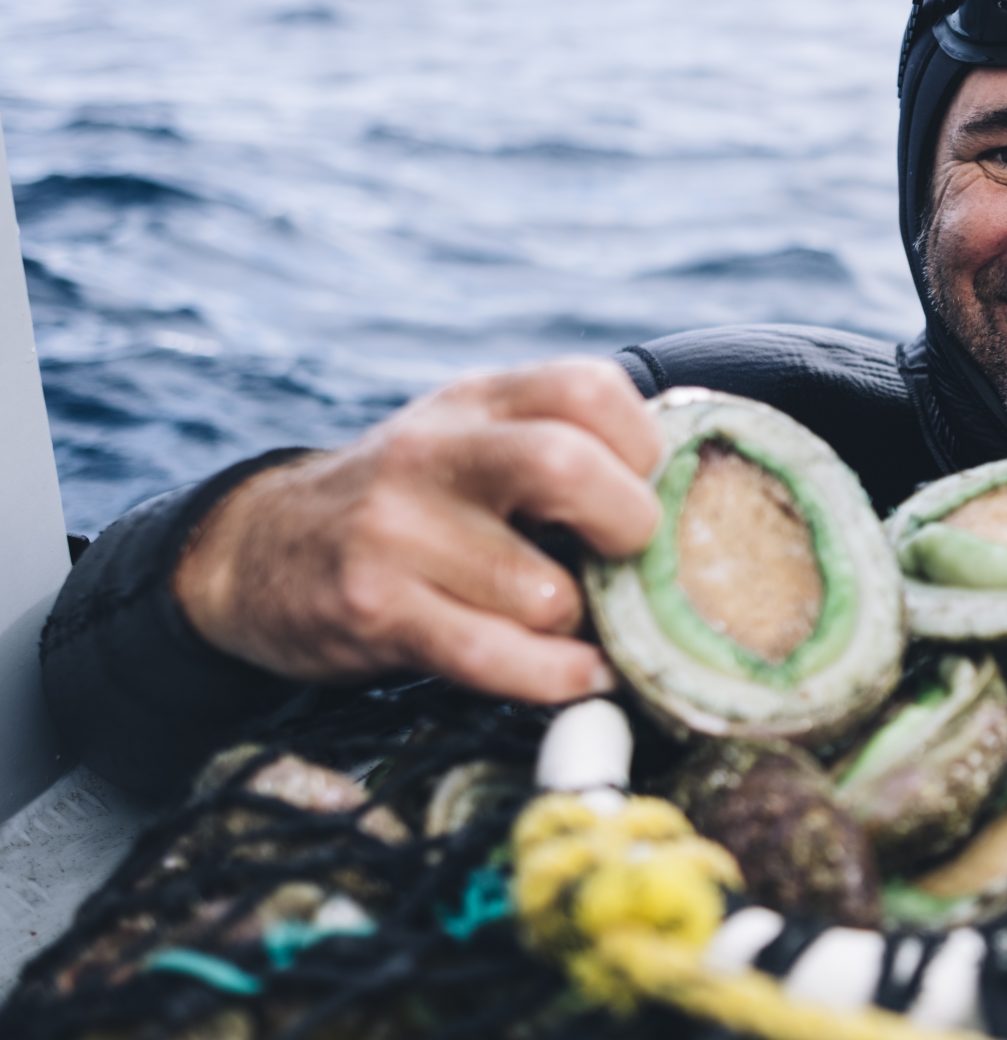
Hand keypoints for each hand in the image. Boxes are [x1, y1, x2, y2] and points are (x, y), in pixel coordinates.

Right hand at [174, 358, 660, 702]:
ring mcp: (398, 531)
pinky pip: (497, 656)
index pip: (588, 389)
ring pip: (544, 592)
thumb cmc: (410, 500)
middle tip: (629, 559)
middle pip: (566, 466)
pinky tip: (579, 676)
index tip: (647, 489)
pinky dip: (557, 678)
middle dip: (626, 524)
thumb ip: (562, 445)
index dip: (643, 444)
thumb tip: (687, 498)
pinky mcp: (376, 609)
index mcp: (477, 400)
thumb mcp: (473, 439)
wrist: (258, 551)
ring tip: (585, 628)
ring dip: (585, 625)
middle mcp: (435, 453)